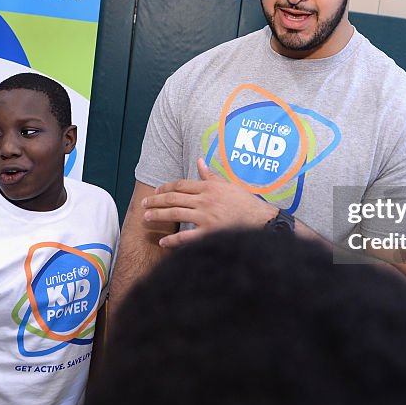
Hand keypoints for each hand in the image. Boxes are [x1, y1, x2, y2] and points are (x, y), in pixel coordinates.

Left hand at [148, 158, 277, 248]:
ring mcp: (206, 217)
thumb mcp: (229, 186)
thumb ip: (211, 176)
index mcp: (209, 188)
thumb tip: (200, 162)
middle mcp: (205, 201)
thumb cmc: (246, 204)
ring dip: (158, 215)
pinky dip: (173, 241)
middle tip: (143, 204)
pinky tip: (163, 242)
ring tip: (146, 218)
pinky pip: (186, 238)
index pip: (181, 185)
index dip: (165, 187)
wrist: (262, 221)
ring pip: (175, 214)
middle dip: (155, 201)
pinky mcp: (209, 234)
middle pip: (173, 198)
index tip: (156, 191)